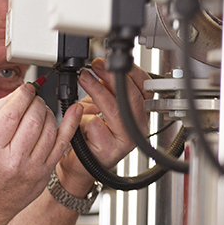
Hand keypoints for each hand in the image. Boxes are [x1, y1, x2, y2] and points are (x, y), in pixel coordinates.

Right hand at [0, 82, 82, 224]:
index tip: (26, 89)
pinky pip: (62, 143)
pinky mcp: (44, 174)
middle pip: (33, 119)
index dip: (23, 95)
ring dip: (47, 112)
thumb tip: (19, 93)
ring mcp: (31, 169)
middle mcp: (12, 161)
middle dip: (36, 102)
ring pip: (49, 128)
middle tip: (32, 100)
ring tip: (39, 111)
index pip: (12, 114)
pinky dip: (70, 123)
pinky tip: (74, 110)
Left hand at [59, 58, 149, 194]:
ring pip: (116, 110)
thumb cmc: (89, 135)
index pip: (144, 87)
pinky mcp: (110, 151)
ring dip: (98, 91)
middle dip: (112, 78)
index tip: (110, 61)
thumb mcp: (99, 105)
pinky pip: (98, 127)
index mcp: (140, 113)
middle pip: (132, 97)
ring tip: (84, 79)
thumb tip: (102, 66)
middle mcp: (137, 127)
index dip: (128, 72)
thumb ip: (105, 88)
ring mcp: (125, 140)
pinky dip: (87, 118)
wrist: (79, 163)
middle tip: (96, 67)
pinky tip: (82, 115)